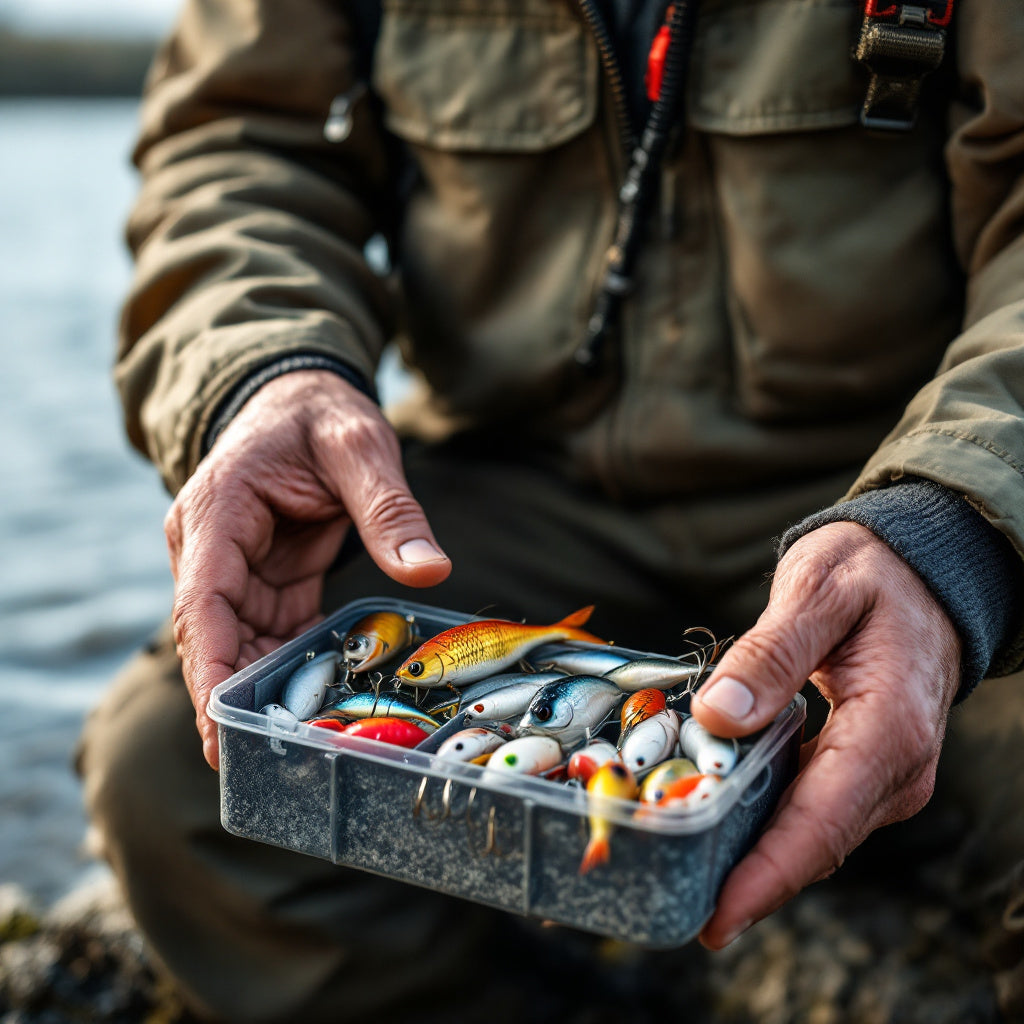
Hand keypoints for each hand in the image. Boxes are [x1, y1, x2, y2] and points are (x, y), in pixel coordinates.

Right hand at [164, 370, 450, 768]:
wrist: (301, 397)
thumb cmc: (320, 414)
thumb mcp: (360, 447)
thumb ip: (390, 509)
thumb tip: (432, 570)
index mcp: (217, 512)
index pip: (203, 604)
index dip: (211, 670)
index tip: (218, 732)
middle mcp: (212, 548)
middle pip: (215, 636)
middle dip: (231, 699)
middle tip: (258, 764)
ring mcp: (235, 567)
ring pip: (243, 642)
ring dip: (266, 690)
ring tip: (297, 745)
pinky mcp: (265, 579)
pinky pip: (273, 631)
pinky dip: (293, 666)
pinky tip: (321, 702)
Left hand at [692, 521, 960, 948]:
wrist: (921, 571)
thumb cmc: (872, 575)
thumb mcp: (819, 591)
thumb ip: (771, 653)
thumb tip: (720, 715)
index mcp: (891, 729)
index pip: (824, 821)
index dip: (768, 875)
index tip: (718, 916)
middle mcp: (895, 768)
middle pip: (814, 844)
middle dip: (747, 881)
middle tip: (673, 902)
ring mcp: (880, 774)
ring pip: (810, 834)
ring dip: (751, 857)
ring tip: (681, 872)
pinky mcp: (860, 768)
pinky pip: (810, 808)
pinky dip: (765, 822)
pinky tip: (714, 822)